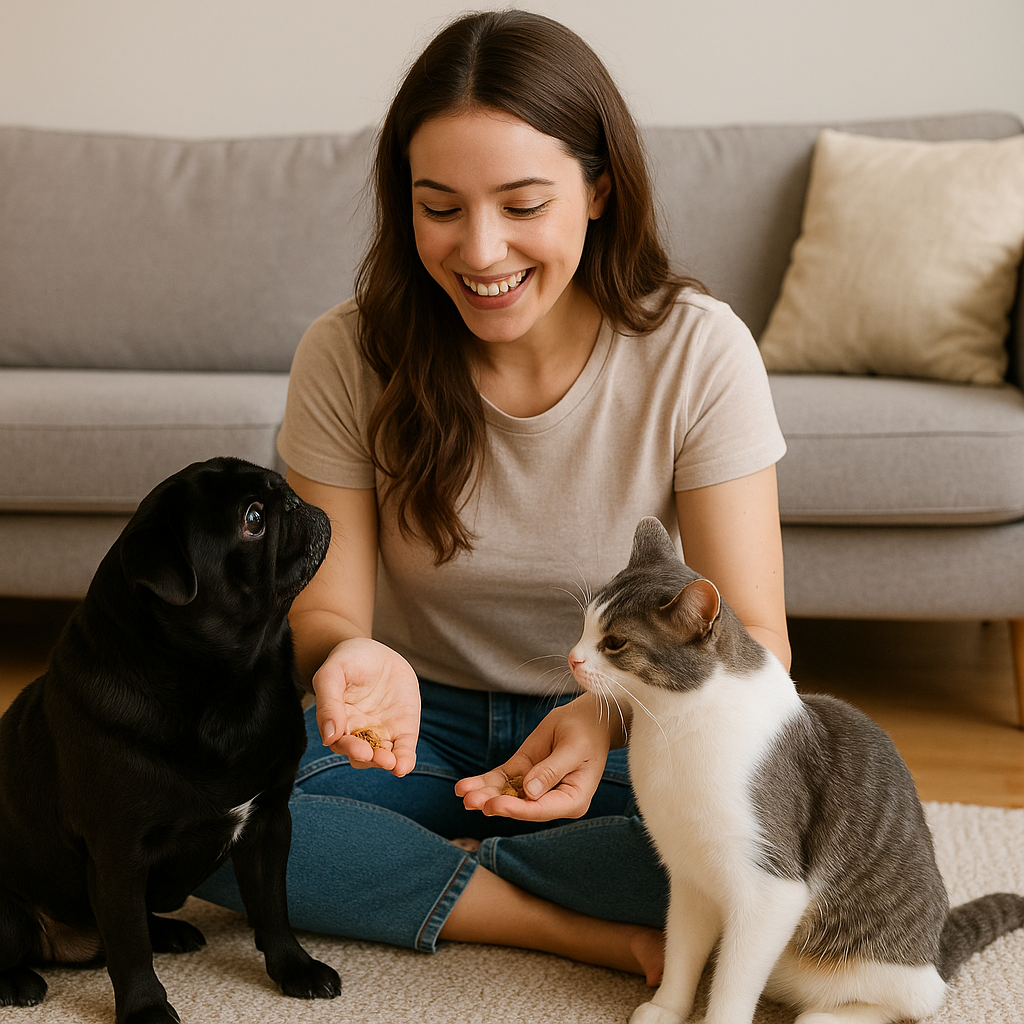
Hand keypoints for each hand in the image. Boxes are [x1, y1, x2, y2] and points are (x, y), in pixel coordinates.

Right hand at [311, 636, 419, 776]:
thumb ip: (328, 703)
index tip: (358, 749)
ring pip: (382, 756)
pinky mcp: (403, 729)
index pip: (341, 743)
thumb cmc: (347, 660)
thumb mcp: (332, 673)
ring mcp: (382, 732)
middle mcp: (359, 733)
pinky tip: (404, 767)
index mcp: (339, 722)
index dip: (349, 748)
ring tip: (391, 763)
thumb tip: (328, 737)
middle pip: (361, 754)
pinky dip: (405, 760)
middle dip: (367, 758)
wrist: (375, 651)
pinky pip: (404, 749)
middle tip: (371, 755)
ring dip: (386, 762)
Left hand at [455, 693, 613, 820]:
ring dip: (484, 794)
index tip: (494, 805)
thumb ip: (552, 770)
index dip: (516, 809)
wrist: (587, 718)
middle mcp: (552, 799)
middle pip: (519, 805)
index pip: (540, 809)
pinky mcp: (523, 772)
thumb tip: (529, 792)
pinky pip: (502, 780)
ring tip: (463, 793)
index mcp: (572, 800)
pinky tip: (464, 786)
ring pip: (506, 794)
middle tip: (472, 801)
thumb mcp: (573, 748)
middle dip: (494, 803)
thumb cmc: (586, 732)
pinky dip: (483, 782)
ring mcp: (536, 787)